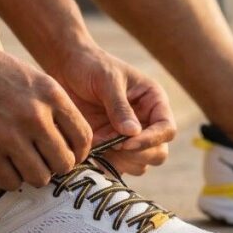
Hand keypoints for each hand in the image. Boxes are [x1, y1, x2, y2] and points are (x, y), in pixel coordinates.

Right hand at [0, 38, 92, 189]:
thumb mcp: (32, 78)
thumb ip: (53, 108)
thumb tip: (71, 144)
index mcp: (51, 95)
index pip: (82, 138)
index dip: (79, 153)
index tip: (69, 155)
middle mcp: (34, 116)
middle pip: (64, 163)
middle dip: (56, 167)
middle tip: (43, 162)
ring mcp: (9, 135)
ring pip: (39, 177)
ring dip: (33, 175)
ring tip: (22, 164)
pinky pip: (10, 182)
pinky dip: (9, 179)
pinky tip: (3, 166)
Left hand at [53, 48, 175, 175]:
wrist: (65, 68)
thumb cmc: (90, 65)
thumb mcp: (107, 79)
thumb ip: (119, 106)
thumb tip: (134, 133)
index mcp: (153, 102)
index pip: (167, 130)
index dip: (151, 140)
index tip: (126, 143)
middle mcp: (146, 122)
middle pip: (158, 153)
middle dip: (137, 154)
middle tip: (111, 145)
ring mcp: (128, 137)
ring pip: (139, 165)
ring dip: (120, 161)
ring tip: (97, 143)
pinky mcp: (109, 147)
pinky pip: (116, 167)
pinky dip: (104, 165)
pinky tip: (89, 150)